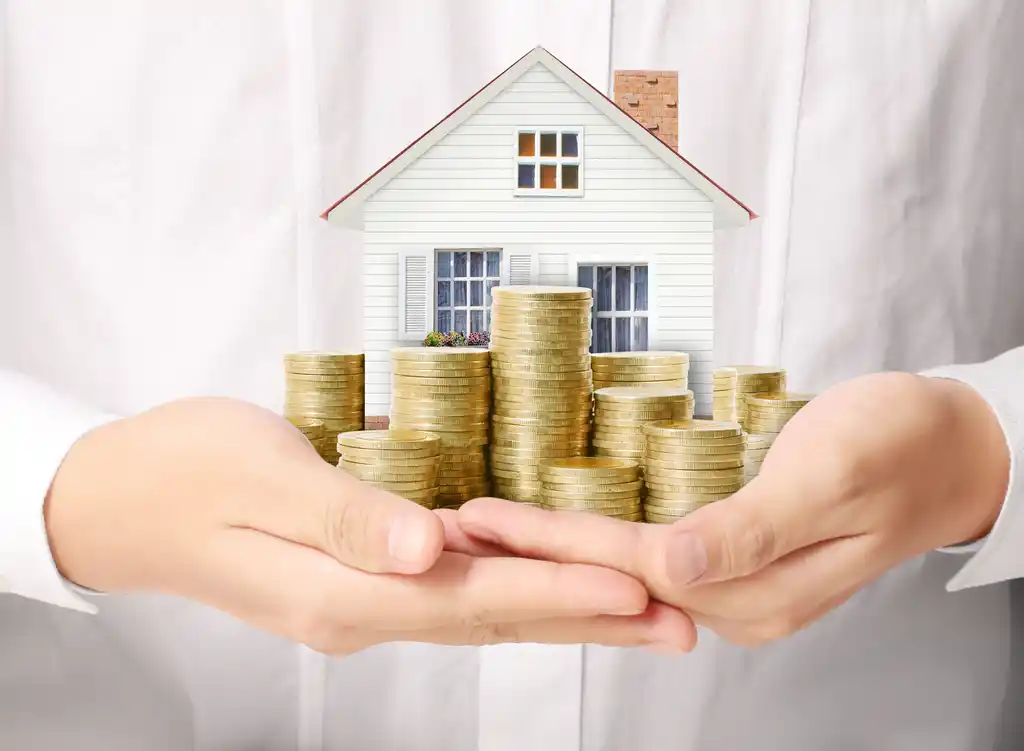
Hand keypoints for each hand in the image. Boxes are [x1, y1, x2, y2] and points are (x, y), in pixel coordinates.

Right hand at [45, 397, 691, 653]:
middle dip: (587, 618)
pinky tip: (543, 587)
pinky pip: (450, 593)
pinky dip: (509, 592)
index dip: (557, 591)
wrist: (122, 497)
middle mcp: (360, 610)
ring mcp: (357, 602)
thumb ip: (346, 518)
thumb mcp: (261, 477)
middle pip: (493, 618)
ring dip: (561, 611)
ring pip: (480, 611)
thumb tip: (426, 551)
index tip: (633, 589)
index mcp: (341, 591)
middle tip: (675, 623)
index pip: (472, 598)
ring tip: (636, 615)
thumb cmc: (183, 470)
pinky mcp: (355, 581)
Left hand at [457, 372, 1009, 647]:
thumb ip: (755, 527)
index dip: (554, 543)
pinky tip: (558, 527)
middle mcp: (741, 601)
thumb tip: (677, 569)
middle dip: (532, 551)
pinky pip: (650, 556)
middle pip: (614, 576)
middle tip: (456, 525)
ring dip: (553, 549)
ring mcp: (738, 586)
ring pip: (624, 571)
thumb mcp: (834, 473)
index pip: (633, 567)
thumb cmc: (899, 444)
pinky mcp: (736, 562)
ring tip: (485, 527)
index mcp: (761, 588)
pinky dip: (594, 540)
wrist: (947, 446)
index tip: (485, 518)